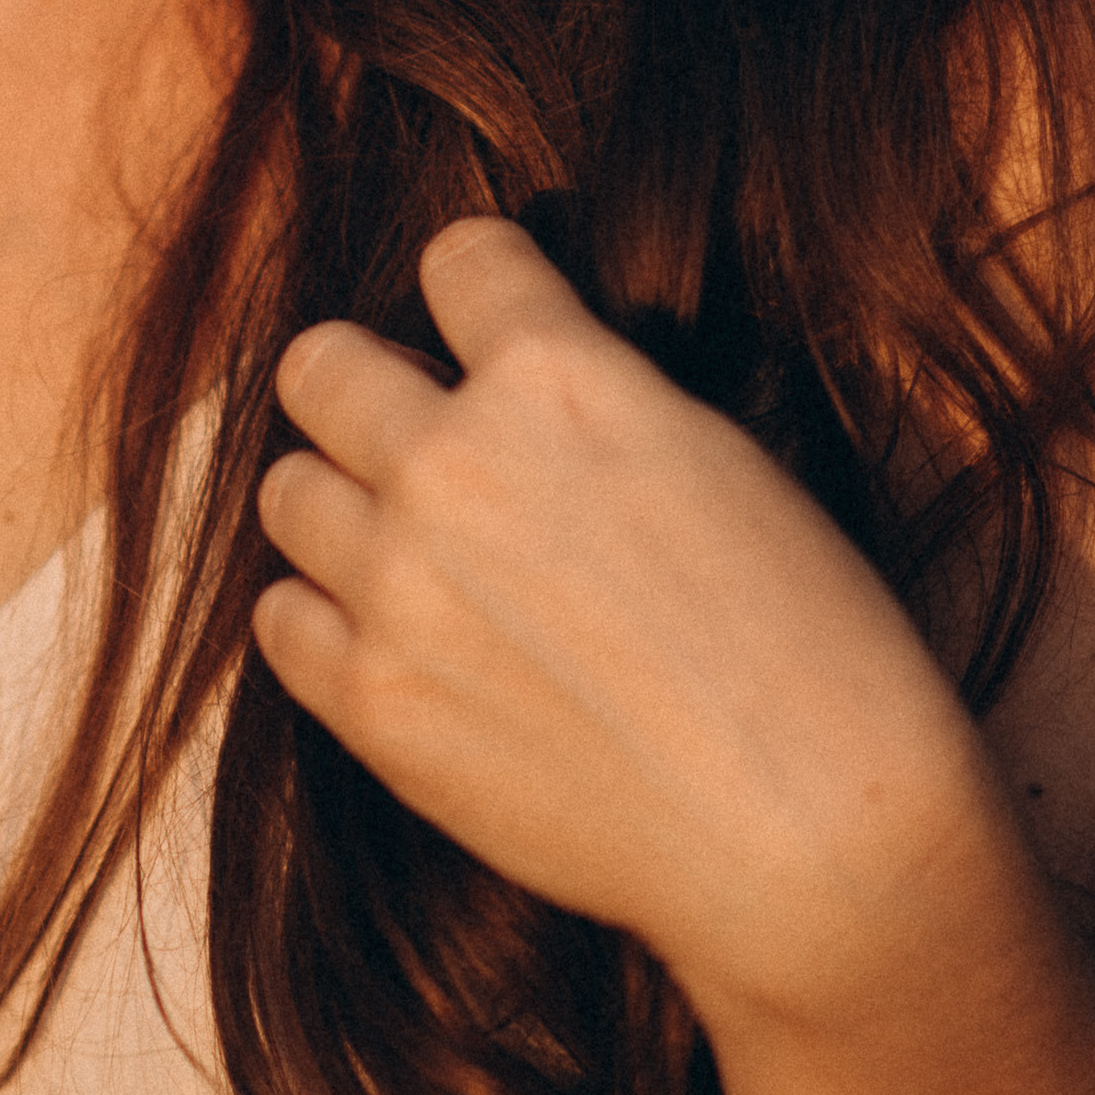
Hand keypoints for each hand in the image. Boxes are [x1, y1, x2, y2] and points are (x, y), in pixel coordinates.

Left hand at [254, 218, 1007, 1033]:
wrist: (814, 837)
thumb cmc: (808, 643)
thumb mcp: (713, 455)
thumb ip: (584, 397)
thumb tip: (495, 378)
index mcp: (558, 377)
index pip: (456, 257)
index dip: (484, 290)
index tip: (495, 329)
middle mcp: (453, 464)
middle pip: (320, 366)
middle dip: (370, 387)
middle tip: (421, 439)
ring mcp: (398, 587)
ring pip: (287, 490)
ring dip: (344, 507)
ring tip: (416, 552)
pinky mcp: (372, 703)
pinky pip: (280, 620)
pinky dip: (326, 620)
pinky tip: (400, 638)